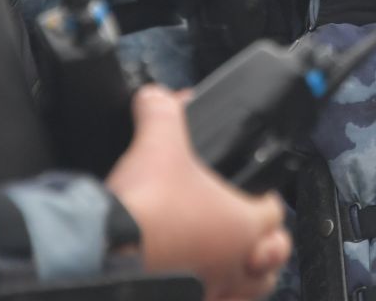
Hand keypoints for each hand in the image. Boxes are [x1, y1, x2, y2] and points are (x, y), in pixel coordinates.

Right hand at [107, 86, 291, 300]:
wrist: (101, 252)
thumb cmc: (142, 209)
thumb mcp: (157, 142)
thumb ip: (161, 112)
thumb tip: (155, 96)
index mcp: (244, 224)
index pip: (274, 210)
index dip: (264, 196)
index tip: (253, 192)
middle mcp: (236, 264)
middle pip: (272, 257)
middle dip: (265, 245)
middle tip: (248, 234)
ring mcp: (212, 292)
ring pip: (249, 290)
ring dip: (244, 277)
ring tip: (229, 265)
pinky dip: (210, 297)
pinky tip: (197, 288)